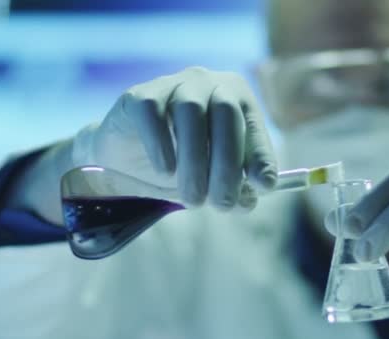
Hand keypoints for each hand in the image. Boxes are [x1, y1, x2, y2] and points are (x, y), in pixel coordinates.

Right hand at [73, 67, 277, 209]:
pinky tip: (165, 172)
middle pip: (226, 113)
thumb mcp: (213, 180)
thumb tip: (249, 200)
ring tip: (192, 199)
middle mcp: (209, 83)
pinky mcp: (140, 94)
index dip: (261, 157)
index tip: (263, 187)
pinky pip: (153, 111)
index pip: (254, 126)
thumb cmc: (182, 164)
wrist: (126, 161)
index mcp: (237, 100)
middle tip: (221, 204)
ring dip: (195, 161)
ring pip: (191, 111)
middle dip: (227, 164)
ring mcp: (174, 84)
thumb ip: (236, 188)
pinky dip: (161, 144)